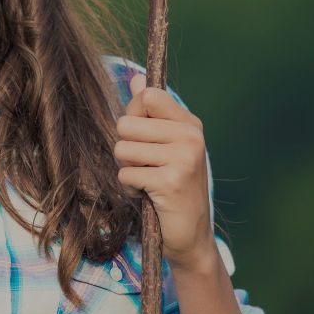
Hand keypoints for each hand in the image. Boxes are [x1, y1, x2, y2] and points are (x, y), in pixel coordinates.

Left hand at [115, 73, 218, 274]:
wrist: (191, 235)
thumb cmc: (173, 187)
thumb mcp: (166, 147)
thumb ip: (151, 114)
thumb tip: (135, 78)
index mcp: (190, 124)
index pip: (147, 97)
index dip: (134, 116)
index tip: (145, 138)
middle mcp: (190, 136)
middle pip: (126, 124)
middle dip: (127, 149)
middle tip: (147, 167)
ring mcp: (183, 158)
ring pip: (122, 149)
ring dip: (127, 169)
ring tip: (148, 181)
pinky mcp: (170, 181)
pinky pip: (126, 175)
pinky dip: (130, 188)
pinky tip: (150, 195)